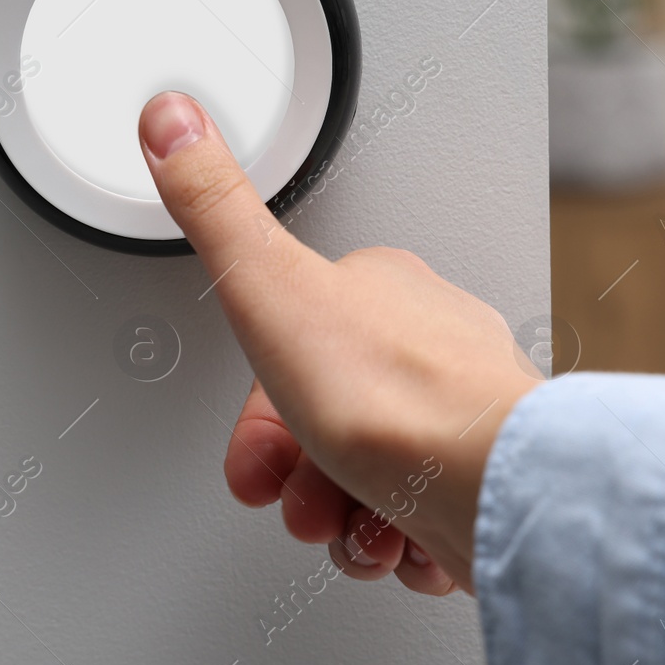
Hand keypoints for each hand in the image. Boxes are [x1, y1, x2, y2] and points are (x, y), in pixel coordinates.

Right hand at [138, 91, 538, 594]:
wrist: (490, 486)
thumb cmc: (397, 397)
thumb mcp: (270, 286)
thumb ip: (215, 209)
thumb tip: (174, 120)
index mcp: (378, 292)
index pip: (293, 351)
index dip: (260, 420)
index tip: (257, 460)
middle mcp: (426, 350)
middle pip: (329, 422)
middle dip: (303, 479)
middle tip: (304, 502)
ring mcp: (458, 419)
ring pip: (374, 477)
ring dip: (348, 519)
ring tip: (354, 523)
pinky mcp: (483, 484)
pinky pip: (424, 522)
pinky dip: (402, 543)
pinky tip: (398, 539)